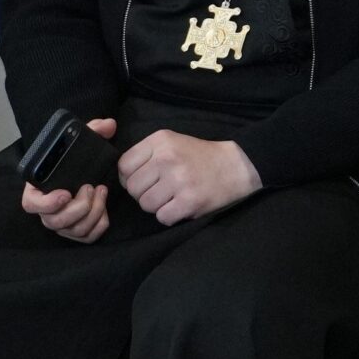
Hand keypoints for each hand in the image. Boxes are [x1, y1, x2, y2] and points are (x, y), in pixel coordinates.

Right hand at [22, 119, 117, 241]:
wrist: (81, 171)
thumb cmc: (72, 159)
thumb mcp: (78, 141)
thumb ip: (92, 129)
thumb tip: (109, 125)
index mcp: (37, 189)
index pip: (31, 204)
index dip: (46, 204)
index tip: (65, 193)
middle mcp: (46, 211)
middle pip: (55, 222)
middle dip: (78, 207)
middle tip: (91, 188)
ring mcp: (61, 223)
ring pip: (73, 231)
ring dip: (92, 213)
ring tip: (101, 192)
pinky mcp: (76, 231)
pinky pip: (86, 238)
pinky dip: (98, 225)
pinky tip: (105, 209)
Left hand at [119, 130, 260, 225]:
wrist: (236, 167)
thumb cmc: (199, 157)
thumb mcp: (172, 142)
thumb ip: (146, 154)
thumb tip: (121, 177)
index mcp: (160, 141)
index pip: (124, 165)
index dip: (129, 177)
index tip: (144, 180)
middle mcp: (167, 158)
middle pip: (133, 187)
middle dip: (143, 193)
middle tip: (161, 191)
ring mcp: (178, 180)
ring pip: (146, 204)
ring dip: (156, 206)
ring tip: (172, 198)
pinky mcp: (189, 201)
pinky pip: (162, 217)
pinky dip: (170, 216)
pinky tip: (181, 206)